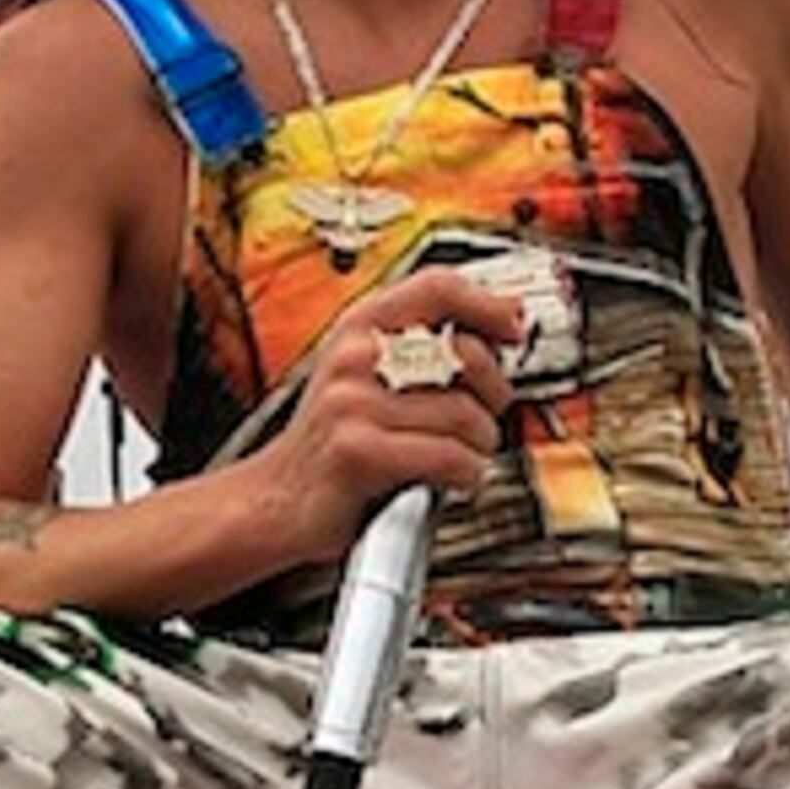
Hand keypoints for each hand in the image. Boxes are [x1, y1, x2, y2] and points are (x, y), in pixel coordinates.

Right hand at [257, 267, 528, 554]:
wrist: (275, 501)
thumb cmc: (334, 442)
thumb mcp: (368, 375)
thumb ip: (424, 346)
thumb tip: (507, 317)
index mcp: (361, 327)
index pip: (438, 287)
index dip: (488, 304)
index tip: (514, 329)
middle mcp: (355, 356)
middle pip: (466, 353)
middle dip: (495, 394)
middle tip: (485, 417)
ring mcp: (352, 402)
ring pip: (465, 414)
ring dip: (480, 445)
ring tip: (461, 455)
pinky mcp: (358, 451)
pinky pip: (450, 457)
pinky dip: (466, 475)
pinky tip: (453, 479)